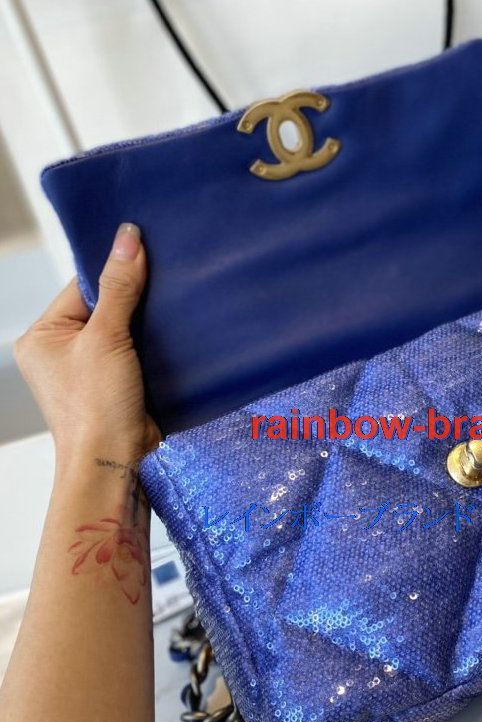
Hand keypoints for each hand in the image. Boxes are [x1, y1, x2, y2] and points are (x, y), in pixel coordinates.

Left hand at [14, 223, 160, 463]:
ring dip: (147, 322)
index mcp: (43, 335)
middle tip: (167, 280)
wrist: (114, 461)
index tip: (148, 253)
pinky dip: (153, 344)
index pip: (82, 286)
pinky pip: (136, 351)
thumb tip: (128, 236)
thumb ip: (120, 288)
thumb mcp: (107, 338)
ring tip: (174, 308)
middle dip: (134, 297)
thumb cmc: (97, 406)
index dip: (115, 271)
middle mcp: (62, 349)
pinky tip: (174, 335)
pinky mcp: (116, 383)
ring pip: (124, 329)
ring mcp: (89, 368)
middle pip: (104, 305)